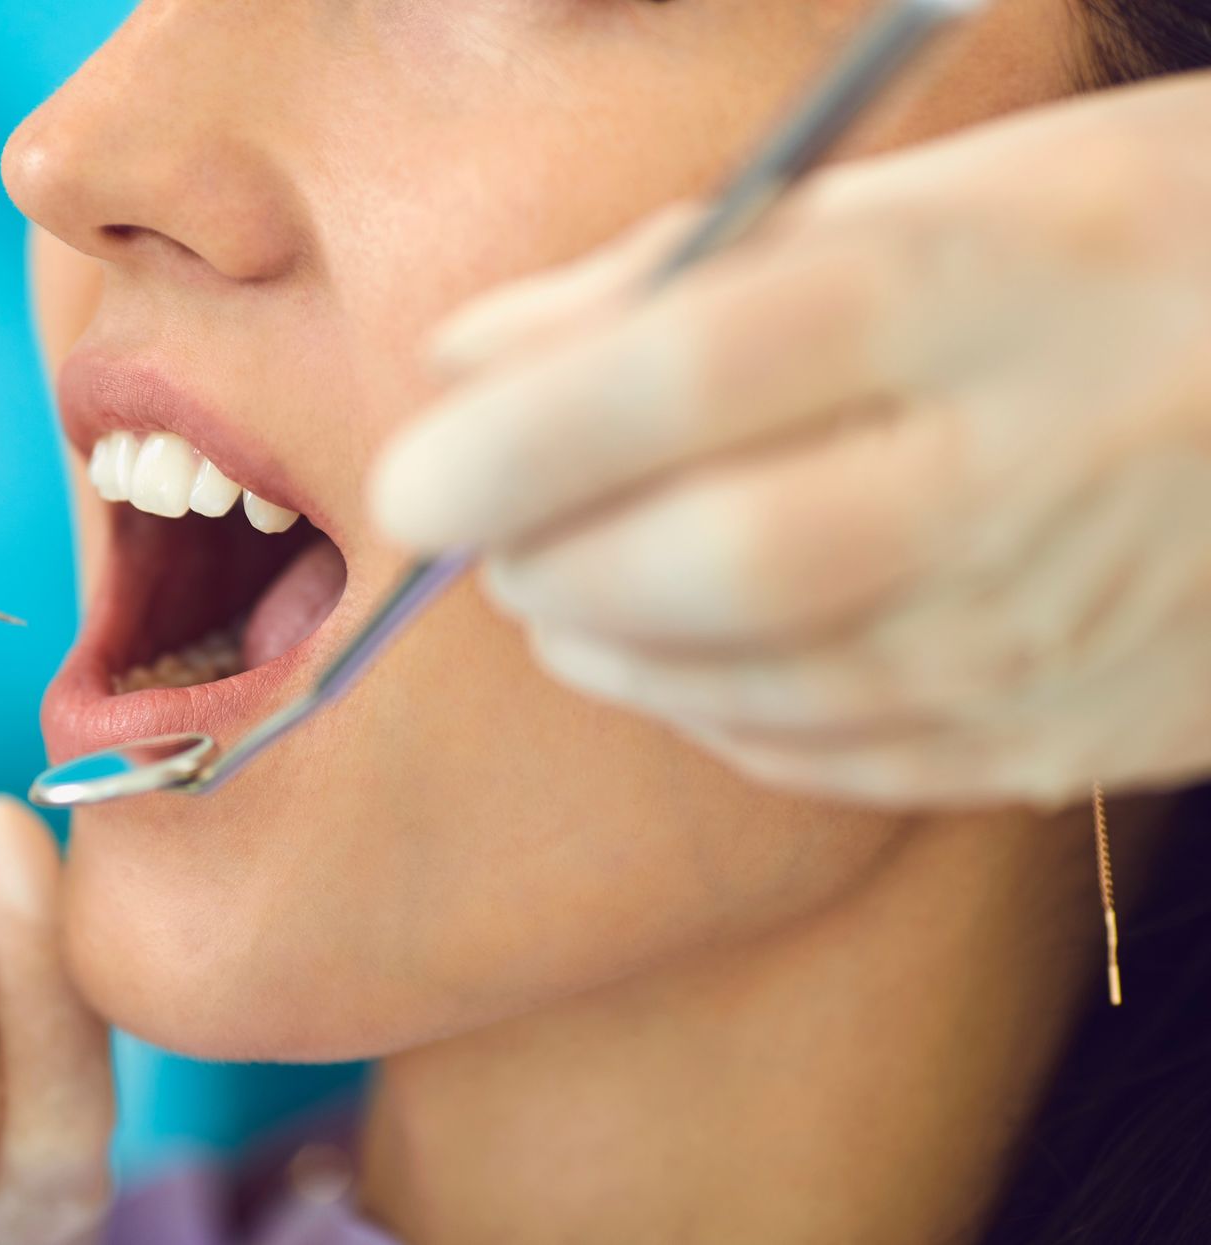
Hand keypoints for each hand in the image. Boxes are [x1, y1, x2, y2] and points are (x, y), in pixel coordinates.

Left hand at [371, 73, 1210, 807]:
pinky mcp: (1055, 736)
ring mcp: (1046, 628)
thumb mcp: (931, 194)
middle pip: (703, 567)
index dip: (520, 439)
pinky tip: (693, 641)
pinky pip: (819, 755)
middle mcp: (1014, 472)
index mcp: (978, 289)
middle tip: (490, 529)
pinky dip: (708, 704)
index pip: (693, 375)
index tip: (414, 471)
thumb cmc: (1135, 247)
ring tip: (575, 574)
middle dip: (546, 562)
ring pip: (743, 686)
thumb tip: (471, 357)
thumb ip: (681, 272)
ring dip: (608, 639)